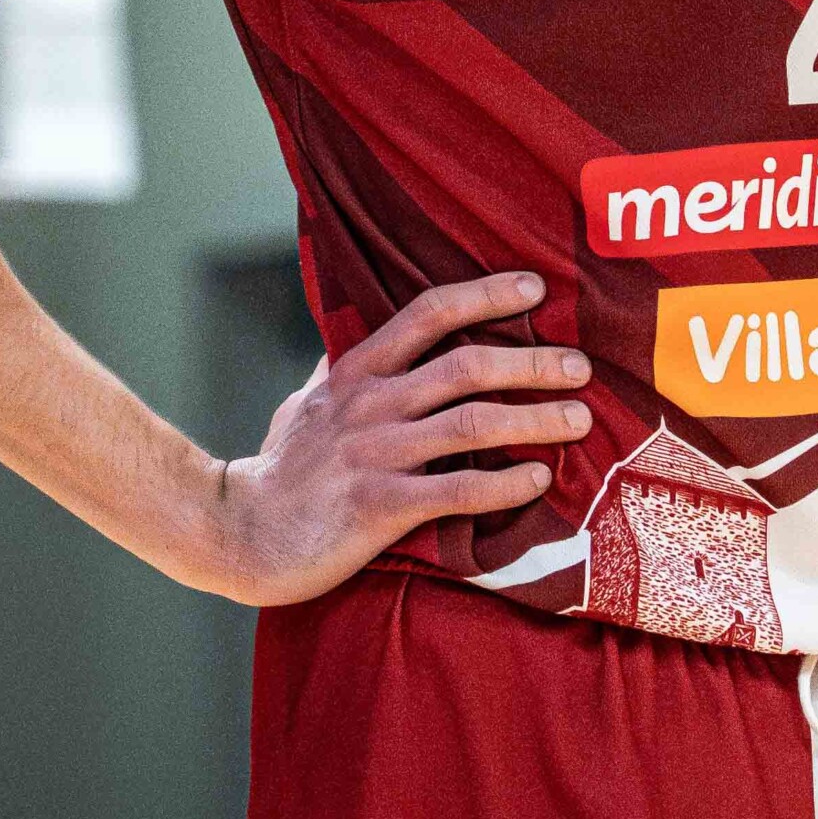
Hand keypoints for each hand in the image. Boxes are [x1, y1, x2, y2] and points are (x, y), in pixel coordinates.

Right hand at [209, 271, 590, 606]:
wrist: (237, 531)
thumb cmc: (280, 467)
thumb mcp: (308, 400)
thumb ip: (346, 367)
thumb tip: (370, 330)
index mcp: (357, 370)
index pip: (428, 314)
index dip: (484, 295)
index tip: (533, 287)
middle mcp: (370, 403)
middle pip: (466, 366)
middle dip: (531, 362)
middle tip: (580, 366)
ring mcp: (375, 454)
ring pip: (472, 423)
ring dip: (534, 419)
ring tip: (578, 419)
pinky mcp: (379, 507)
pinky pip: (456, 489)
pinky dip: (503, 482)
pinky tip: (537, 479)